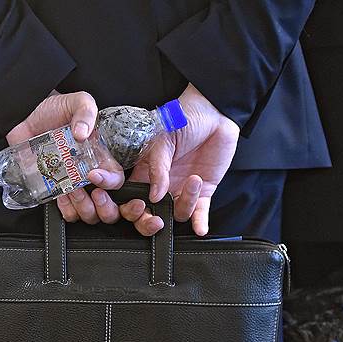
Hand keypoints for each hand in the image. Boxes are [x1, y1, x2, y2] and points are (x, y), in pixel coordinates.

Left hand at [6, 91, 125, 225]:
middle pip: (109, 205)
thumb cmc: (54, 109)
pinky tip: (59, 195)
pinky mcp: (55, 189)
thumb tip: (83, 133)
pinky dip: (65, 209)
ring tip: (72, 191)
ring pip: (89, 213)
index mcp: (101, 155)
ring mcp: (73, 184)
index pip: (116, 177)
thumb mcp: (77, 101)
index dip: (110, 182)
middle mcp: (90, 173)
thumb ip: (86, 111)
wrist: (27, 115)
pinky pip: (66, 212)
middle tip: (91, 192)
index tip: (94, 174)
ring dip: (83, 207)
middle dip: (105, 206)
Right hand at [123, 83, 239, 235]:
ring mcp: (181, 189)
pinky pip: (200, 212)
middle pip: (149, 215)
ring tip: (193, 180)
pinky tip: (200, 228)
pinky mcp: (203, 190)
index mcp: (145, 173)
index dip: (128, 208)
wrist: (214, 112)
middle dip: (149, 222)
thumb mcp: (162, 140)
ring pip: (176, 214)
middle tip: (156, 219)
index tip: (135, 207)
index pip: (130, 198)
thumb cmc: (182, 119)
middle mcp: (161, 185)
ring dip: (184, 204)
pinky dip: (200, 223)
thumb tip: (154, 196)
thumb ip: (157, 169)